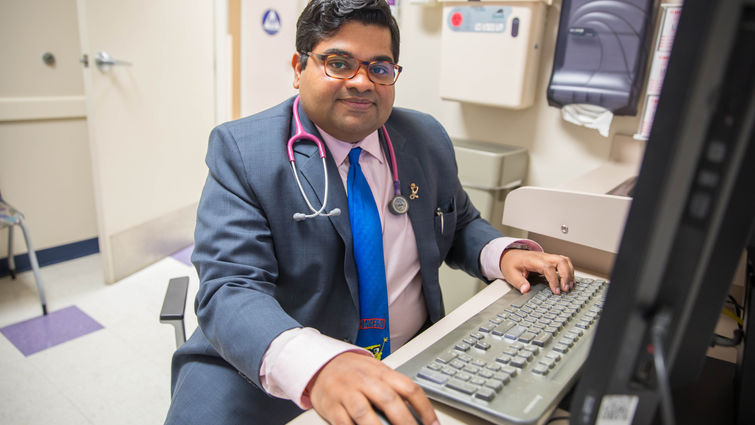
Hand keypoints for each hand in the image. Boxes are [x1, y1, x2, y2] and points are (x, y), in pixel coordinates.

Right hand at [309, 352, 438, 424]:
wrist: (322, 364)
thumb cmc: (354, 372)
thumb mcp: (376, 372)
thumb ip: (394, 389)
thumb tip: (417, 412)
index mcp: (381, 372)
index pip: (408, 387)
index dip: (424, 408)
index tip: (434, 424)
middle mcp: (364, 380)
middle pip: (388, 400)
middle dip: (405, 421)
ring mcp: (346, 393)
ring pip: (364, 413)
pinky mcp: (331, 406)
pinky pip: (343, 424)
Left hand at [499, 249, 574, 294]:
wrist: (511, 256)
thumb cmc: (512, 264)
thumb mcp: (511, 274)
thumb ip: (519, 282)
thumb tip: (526, 290)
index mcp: (533, 260)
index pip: (548, 267)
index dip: (554, 279)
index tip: (556, 291)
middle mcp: (543, 257)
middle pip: (560, 261)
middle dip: (566, 275)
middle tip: (566, 289)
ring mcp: (548, 257)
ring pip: (565, 260)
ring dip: (570, 273)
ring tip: (570, 286)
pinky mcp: (551, 260)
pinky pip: (564, 262)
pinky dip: (569, 270)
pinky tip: (570, 281)